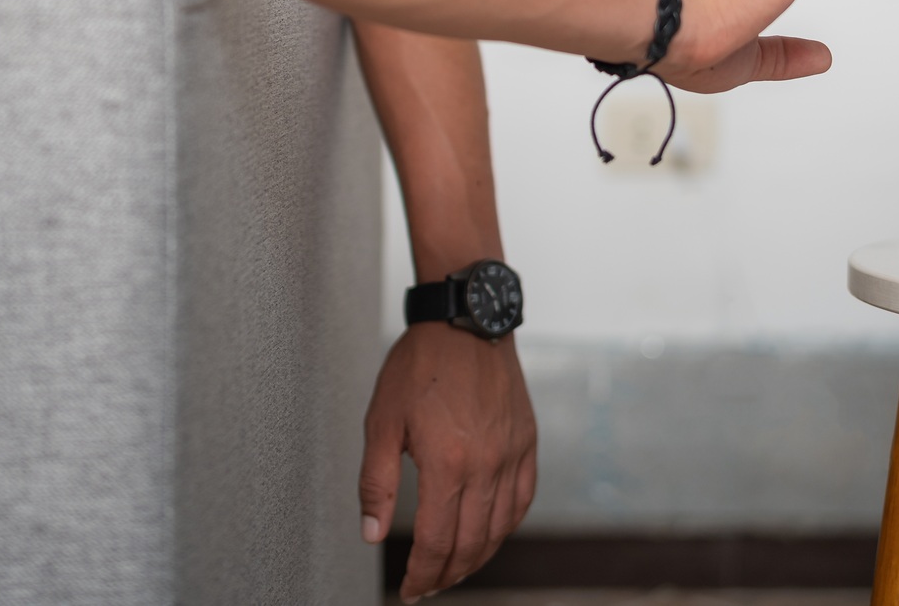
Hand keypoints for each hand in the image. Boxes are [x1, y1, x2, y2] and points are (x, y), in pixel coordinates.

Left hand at [359, 323, 536, 601]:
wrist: (465, 319)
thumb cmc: (420, 365)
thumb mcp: (382, 421)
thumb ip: (376, 483)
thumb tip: (371, 533)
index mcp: (447, 463)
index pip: (437, 542)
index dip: (421, 575)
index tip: (409, 589)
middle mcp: (486, 465)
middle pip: (470, 544)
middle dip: (446, 575)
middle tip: (426, 586)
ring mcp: (512, 455)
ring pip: (499, 529)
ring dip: (476, 559)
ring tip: (453, 569)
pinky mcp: (527, 443)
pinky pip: (522, 501)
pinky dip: (504, 527)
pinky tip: (488, 534)